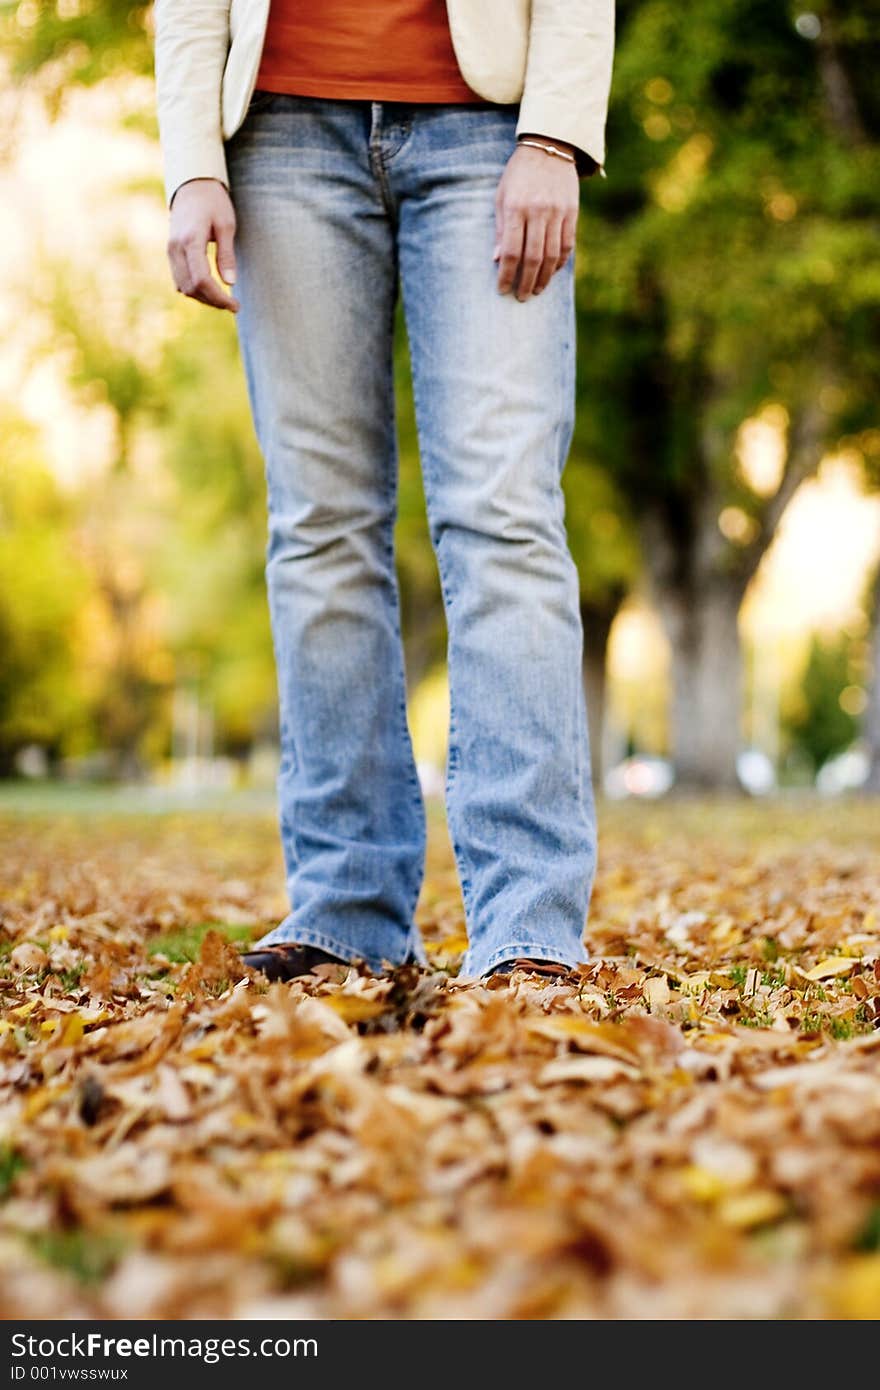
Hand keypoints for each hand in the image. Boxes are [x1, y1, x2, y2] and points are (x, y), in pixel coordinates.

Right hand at [167, 178, 239, 312]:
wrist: (191, 186)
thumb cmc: (213, 202)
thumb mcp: (226, 225)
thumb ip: (227, 254)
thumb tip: (230, 283)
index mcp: (190, 240)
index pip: (202, 279)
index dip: (218, 297)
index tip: (235, 306)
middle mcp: (175, 248)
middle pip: (191, 288)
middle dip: (212, 301)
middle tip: (233, 306)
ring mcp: (170, 251)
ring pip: (183, 287)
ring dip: (203, 298)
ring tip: (224, 300)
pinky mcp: (170, 254)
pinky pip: (180, 280)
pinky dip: (195, 290)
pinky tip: (211, 290)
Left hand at [493, 141, 578, 300]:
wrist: (549, 148)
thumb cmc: (519, 175)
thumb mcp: (502, 197)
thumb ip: (501, 229)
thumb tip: (497, 260)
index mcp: (516, 208)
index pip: (512, 251)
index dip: (507, 275)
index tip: (502, 290)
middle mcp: (538, 212)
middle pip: (533, 258)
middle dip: (526, 282)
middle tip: (521, 297)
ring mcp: (557, 212)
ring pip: (552, 255)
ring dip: (543, 278)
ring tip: (536, 290)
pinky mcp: (572, 212)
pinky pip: (567, 245)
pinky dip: (559, 263)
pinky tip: (551, 273)